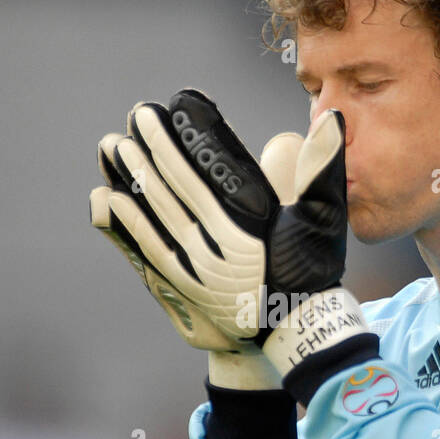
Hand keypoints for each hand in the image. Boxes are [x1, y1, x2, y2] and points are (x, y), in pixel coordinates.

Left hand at [120, 88, 370, 377]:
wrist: (298, 330)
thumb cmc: (315, 269)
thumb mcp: (327, 218)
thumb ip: (324, 167)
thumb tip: (330, 118)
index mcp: (249, 230)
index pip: (209, 175)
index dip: (185, 140)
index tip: (168, 108)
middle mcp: (218, 250)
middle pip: (177, 192)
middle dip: (153, 151)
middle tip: (135, 116)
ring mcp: (198, 271)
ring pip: (157, 218)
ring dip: (134, 180)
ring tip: (112, 147)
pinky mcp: (186, 286)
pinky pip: (150, 250)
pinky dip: (129, 224)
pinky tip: (110, 198)